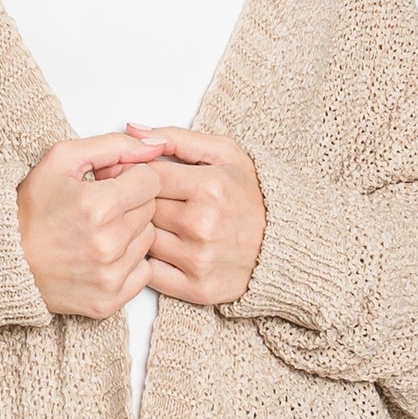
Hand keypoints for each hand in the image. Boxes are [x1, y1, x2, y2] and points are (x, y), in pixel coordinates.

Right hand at [16, 132, 169, 318]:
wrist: (3, 260)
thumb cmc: (29, 210)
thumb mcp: (62, 159)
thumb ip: (113, 146)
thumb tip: (154, 145)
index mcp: (97, 205)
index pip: (150, 181)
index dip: (130, 178)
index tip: (110, 184)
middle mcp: (107, 244)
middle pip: (150, 210)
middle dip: (130, 204)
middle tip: (98, 209)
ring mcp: (109, 276)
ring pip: (148, 240)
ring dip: (130, 233)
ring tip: (96, 233)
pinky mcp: (108, 301)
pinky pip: (143, 272)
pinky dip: (127, 263)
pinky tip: (100, 256)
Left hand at [102, 121, 266, 305]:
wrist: (285, 243)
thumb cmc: (251, 195)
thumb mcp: (223, 154)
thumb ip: (175, 139)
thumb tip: (132, 130)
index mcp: (211, 187)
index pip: (147, 177)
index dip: (137, 176)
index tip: (139, 178)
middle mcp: (204, 226)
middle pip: (142, 209)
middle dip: (141, 203)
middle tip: (154, 200)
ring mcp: (200, 260)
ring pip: (143, 240)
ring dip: (145, 232)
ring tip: (164, 224)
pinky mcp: (197, 289)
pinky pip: (150, 273)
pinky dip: (151, 262)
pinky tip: (167, 249)